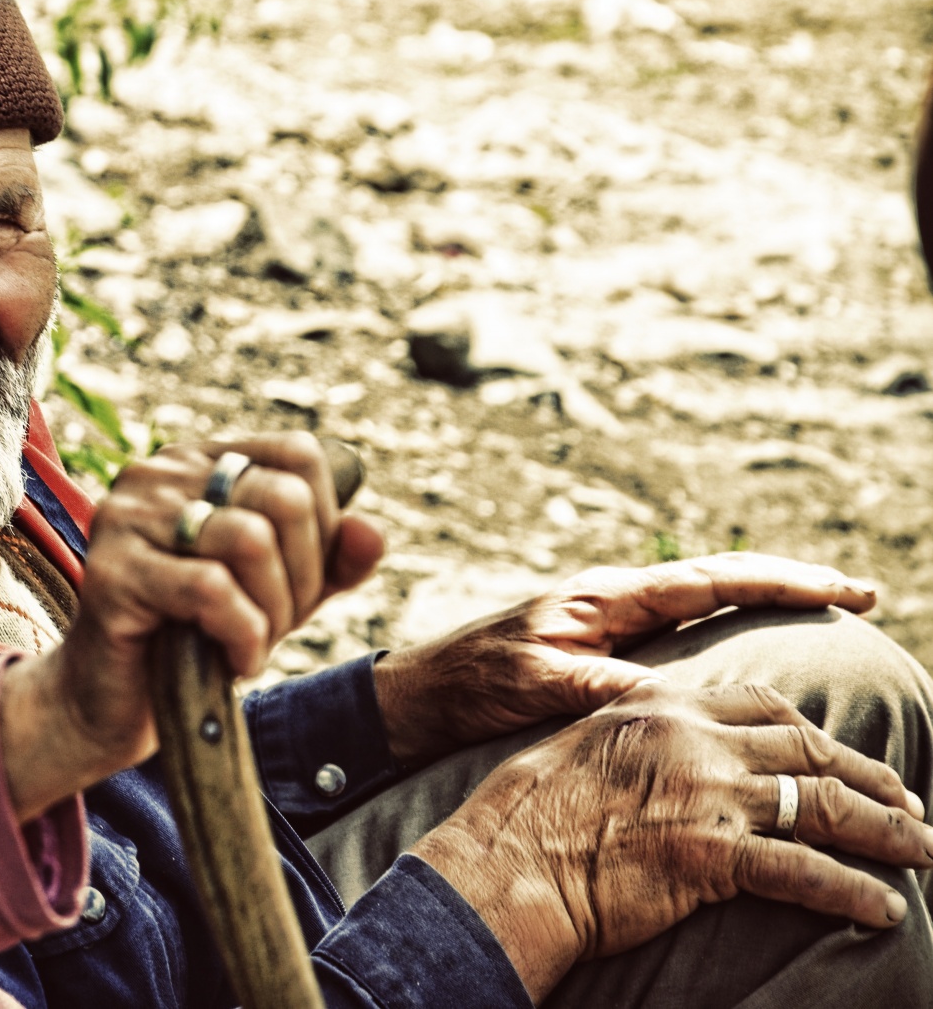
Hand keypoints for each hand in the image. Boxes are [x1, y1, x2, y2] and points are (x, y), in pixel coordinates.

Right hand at [0, 433, 385, 819]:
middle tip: (274, 627)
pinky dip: (243, 636)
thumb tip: (373, 532)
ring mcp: (127, 517)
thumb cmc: (199, 639)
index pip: (299, 455)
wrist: (115, 704)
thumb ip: (331, 561)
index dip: (324, 526)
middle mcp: (158, 473)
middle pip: (284, 498)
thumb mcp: (282, 594)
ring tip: (251, 643)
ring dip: (272, 611)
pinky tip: (232, 661)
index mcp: (199, 461)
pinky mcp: (111, 572)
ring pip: (251, 540)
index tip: (298, 584)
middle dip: (302, 579)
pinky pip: (211, 589)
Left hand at [373, 552, 879, 765]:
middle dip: (791, 586)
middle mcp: (617, 601)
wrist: (421, 695)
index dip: (783, 583)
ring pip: (707, 606)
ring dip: (767, 608)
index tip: (845, 591)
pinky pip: (684, 635)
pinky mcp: (604, 649)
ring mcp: (612, 623)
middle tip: (861, 597)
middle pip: (722, 582)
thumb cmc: (471, 685)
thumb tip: (676, 705)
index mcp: (607, 597)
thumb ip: (604, 687)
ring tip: (833, 620)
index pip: (713, 578)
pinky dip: (731, 635)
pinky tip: (761, 656)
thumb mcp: (539, 685)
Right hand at [414, 681, 932, 1001]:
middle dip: (869, 777)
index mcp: (660, 703)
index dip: (815, 732)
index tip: (844, 756)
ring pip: (824, 804)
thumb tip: (676, 758)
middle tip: (908, 806)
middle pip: (807, 747)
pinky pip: (807, 872)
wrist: (505, 862)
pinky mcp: (714, 855)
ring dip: (886, 832)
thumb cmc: (528, 815)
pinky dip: (854, 891)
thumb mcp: (585, 747)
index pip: (762, 704)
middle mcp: (692, 737)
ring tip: (921, 854)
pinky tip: (882, 909)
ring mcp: (707, 793)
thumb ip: (642, 740)